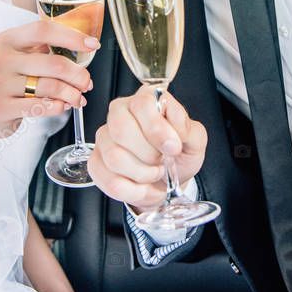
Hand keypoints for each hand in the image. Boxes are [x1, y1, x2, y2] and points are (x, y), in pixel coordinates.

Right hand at [0, 19, 98, 133]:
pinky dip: (58, 106)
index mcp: (8, 39)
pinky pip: (40, 106)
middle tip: (87, 83)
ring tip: (78, 98)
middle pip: (53, 63)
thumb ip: (46, 47)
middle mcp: (0, 59)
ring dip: (72, 94)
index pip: (43, 30)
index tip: (93, 45)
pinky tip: (62, 105)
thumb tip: (85, 48)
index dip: (72, 37)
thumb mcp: (21, 54)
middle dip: (78, 75)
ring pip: (50, 86)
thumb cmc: (11, 76)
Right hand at [88, 86, 206, 209]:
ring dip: (143, 174)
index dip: (157, 129)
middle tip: (163, 161)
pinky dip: (133, 191)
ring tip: (155, 174)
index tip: (173, 147)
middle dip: (149, 155)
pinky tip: (144, 187)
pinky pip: (110, 181)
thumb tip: (175, 127)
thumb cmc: (179, 154)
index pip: (142, 104)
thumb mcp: (195, 140)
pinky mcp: (96, 162)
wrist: (168, 180)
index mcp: (145, 100)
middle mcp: (120, 113)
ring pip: (114, 157)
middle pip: (121, 130)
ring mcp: (104, 138)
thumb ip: (189, 129)